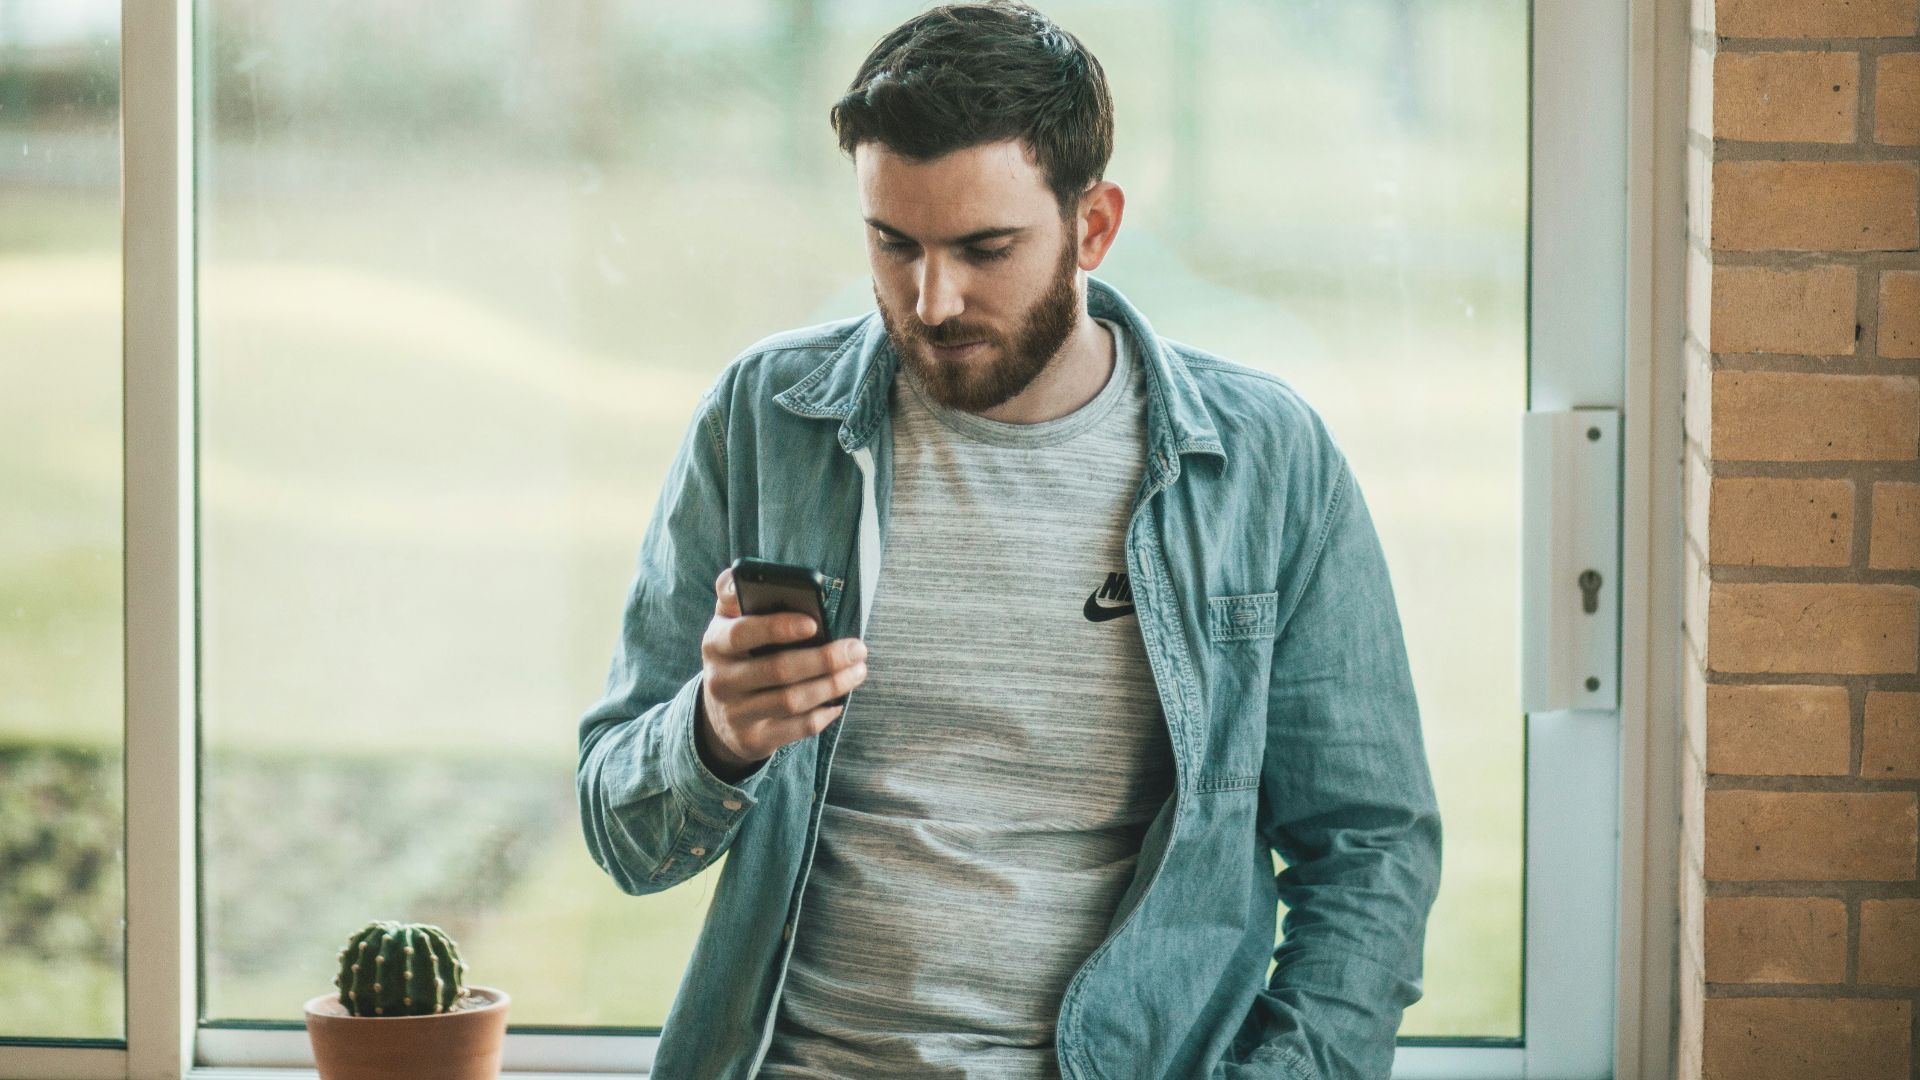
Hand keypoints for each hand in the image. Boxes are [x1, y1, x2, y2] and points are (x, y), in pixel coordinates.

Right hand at [695, 565, 867, 781]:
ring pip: (792, 700)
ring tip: (858, 670)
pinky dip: (824, 714)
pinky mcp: (753, 739)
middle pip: (778, 670)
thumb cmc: (738, 655)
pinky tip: (840, 701)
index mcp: (716, 643)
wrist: (720, 716)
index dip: (779, 628)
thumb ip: (734, 596)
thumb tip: (739, 578)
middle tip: (858, 649)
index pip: (743, 633)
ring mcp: (736, 713)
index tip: (814, 622)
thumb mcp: (728, 624)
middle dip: (825, 659)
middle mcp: (721, 680)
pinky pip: (797, 728)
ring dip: (833, 685)